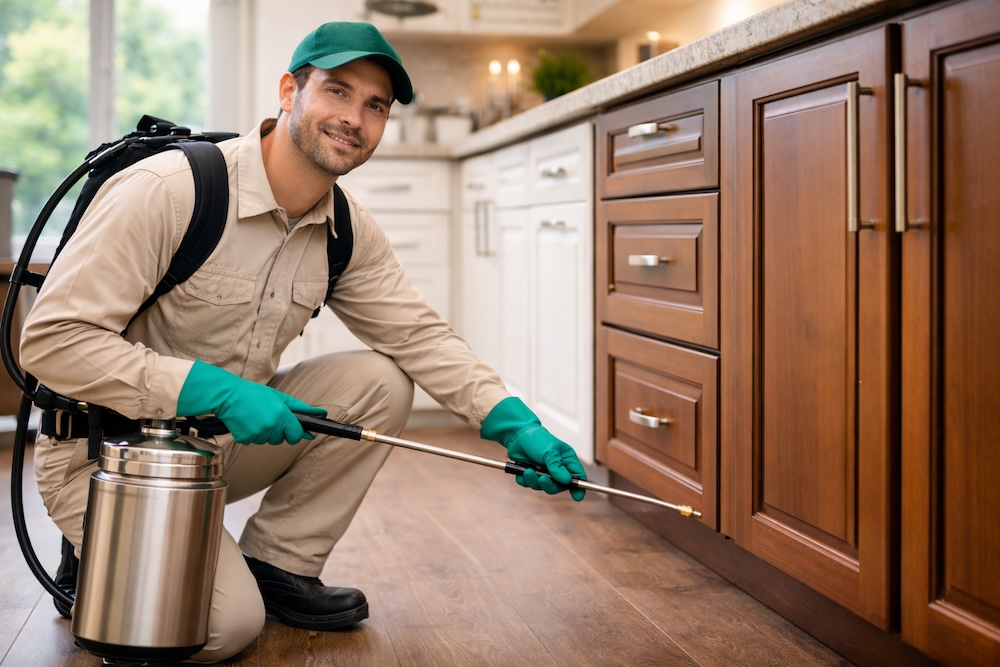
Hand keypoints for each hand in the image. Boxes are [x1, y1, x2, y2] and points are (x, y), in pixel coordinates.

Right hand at [177, 360, 326, 444]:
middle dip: (278, 431)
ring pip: (267, 441)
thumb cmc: (255, 394)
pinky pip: (254, 442)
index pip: (296, 435)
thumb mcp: (280, 397)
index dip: (294, 432)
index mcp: (281, 415)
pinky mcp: (245, 439)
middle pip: (281, 439)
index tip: (291, 428)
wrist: (228, 396)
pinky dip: (252, 435)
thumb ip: (300, 408)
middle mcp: (270, 427)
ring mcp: (257, 434)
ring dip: (265, 433)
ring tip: (256, 417)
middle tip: (268, 416)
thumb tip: (322, 415)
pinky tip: (248, 422)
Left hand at [480, 397, 585, 500]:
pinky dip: (525, 480)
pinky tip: (522, 471)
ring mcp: (545, 472)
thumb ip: (557, 466)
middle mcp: (557, 468)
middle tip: (541, 479)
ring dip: (534, 481)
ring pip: (543, 487)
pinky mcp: (532, 475)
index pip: (578, 476)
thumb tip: (566, 480)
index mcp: (567, 460)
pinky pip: (530, 485)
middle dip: (549, 485)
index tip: (577, 497)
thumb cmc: (537, 438)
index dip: (579, 488)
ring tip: (528, 471)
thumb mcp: (549, 450)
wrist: (517, 435)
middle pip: (559, 486)